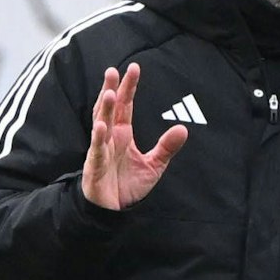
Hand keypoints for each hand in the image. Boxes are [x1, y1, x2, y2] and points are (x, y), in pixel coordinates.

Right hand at [81, 64, 186, 210]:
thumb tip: (184, 128)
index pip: (125, 105)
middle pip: (109, 108)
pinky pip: (96, 150)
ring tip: (108, 93)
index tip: (134, 68)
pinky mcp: (95, 167)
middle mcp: (110, 137)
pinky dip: (98, 138)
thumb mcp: (153, 165)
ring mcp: (100, 150)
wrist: (113, 210)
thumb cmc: (128, 185)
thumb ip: (166, 147)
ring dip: (103, 109)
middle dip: (111, 89)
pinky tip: (101, 126)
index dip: (128, 87)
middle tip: (113, 70)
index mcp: (122, 133)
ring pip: (101, 125)